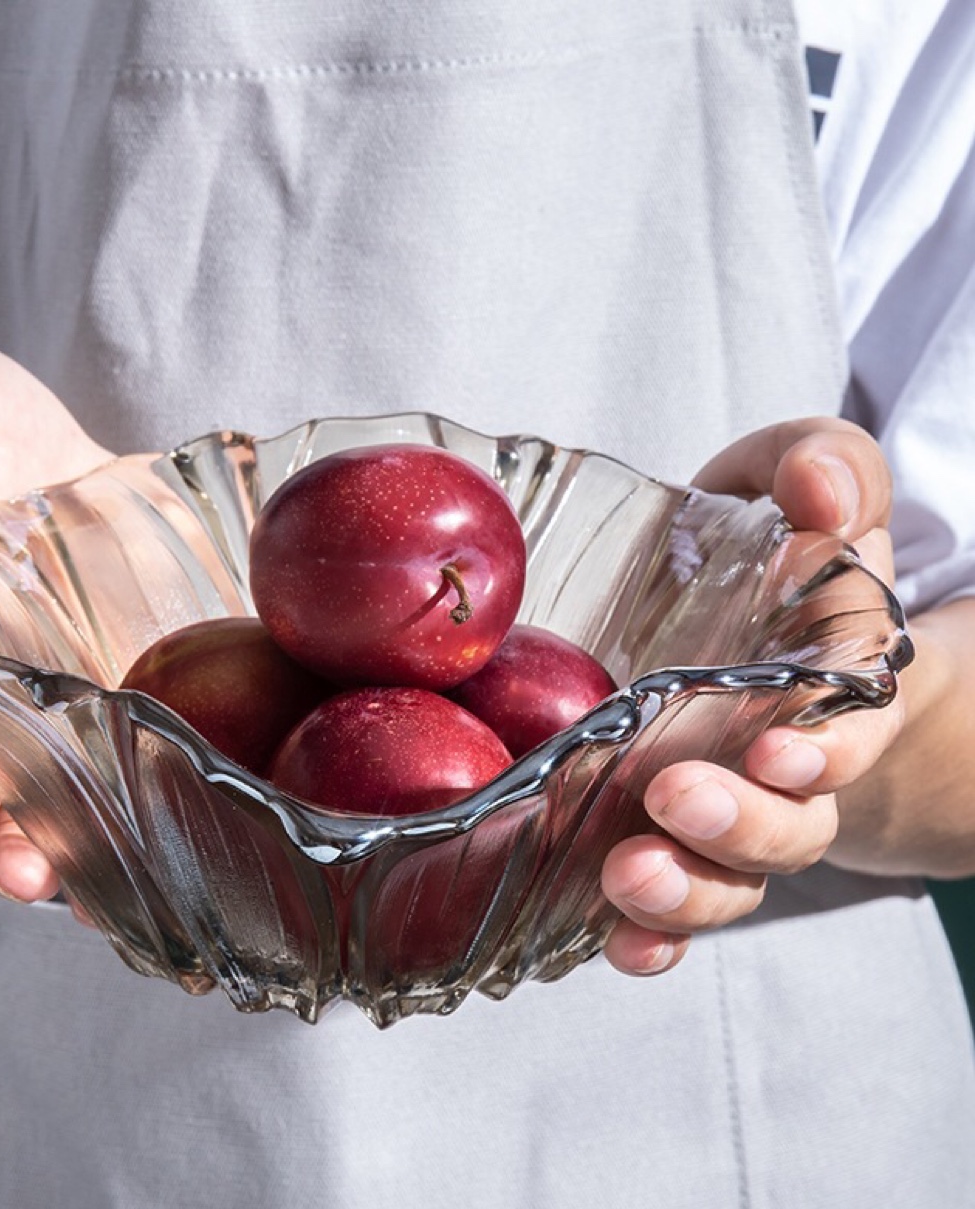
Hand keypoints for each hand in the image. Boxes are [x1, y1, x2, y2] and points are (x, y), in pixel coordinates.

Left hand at [599, 418, 904, 974]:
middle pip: (794, 824)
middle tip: (678, 800)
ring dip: (690, 889)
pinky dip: (657, 934)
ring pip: (735, 876)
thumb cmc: (781, 551)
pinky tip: (619, 943)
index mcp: (833, 677)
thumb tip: (824, 490)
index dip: (826, 750)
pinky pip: (680, 903)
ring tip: (629, 879)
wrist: (763, 617)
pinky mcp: (676, 837)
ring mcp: (735, 809)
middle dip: (741, 824)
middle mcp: (792, 761)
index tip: (781, 755)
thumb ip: (823, 468)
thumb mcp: (805, 483)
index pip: (850, 726)